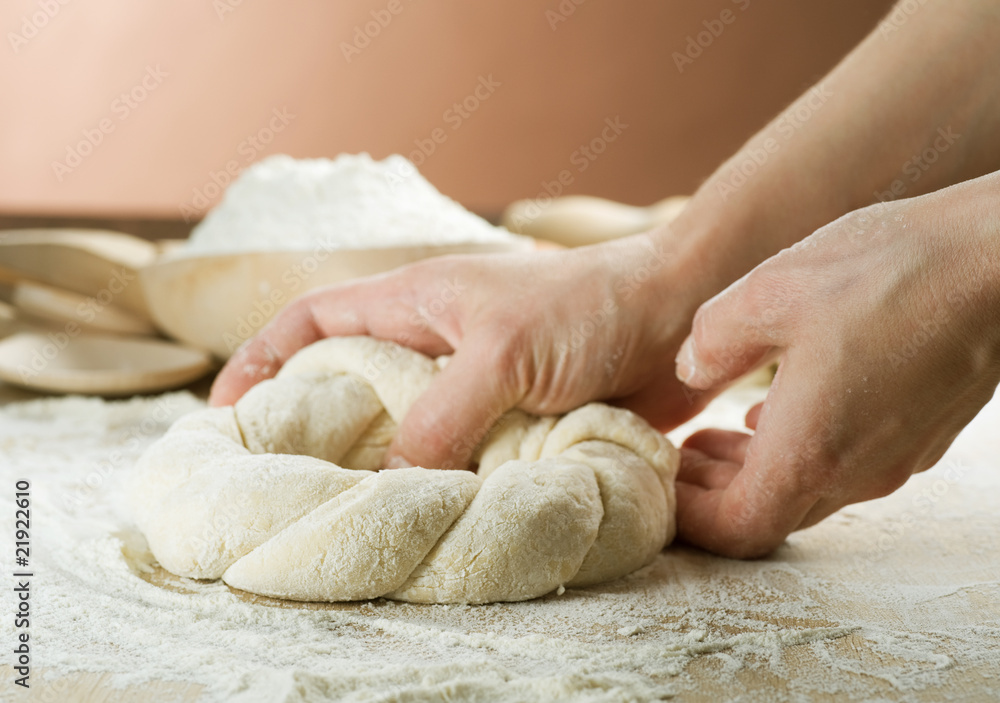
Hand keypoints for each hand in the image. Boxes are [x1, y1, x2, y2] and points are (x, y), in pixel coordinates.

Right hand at [210, 230, 721, 470]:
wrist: (678, 319)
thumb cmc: (590, 306)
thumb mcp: (504, 353)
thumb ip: (442, 413)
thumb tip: (390, 479)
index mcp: (415, 303)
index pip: (312, 321)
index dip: (261, 361)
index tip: (224, 412)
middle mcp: (434, 344)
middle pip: (348, 382)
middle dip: (312, 426)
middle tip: (283, 484)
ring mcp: (472, 384)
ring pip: (404, 428)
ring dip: (381, 467)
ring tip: (351, 515)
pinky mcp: (510, 420)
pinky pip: (459, 457)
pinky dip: (441, 485)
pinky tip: (431, 517)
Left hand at [673, 174, 999, 557]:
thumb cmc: (887, 271)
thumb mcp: (769, 292)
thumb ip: (713, 342)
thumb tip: (690, 373)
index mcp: (810, 452)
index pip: (736, 529)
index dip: (689, 517)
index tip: (662, 481)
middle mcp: (857, 472)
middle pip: (769, 515)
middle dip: (713, 494)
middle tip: (678, 458)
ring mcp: (896, 456)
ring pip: (807, 491)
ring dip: (752, 472)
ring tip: (714, 437)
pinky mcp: (922, 433)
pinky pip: (845, 464)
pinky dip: (795, 451)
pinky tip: (776, 409)